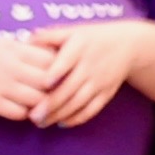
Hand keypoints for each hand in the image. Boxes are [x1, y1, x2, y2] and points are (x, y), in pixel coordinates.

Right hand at [0, 32, 63, 116]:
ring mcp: (1, 86)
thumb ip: (29, 50)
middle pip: (48, 81)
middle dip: (55, 89)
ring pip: (37, 100)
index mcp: (15, 49)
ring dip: (43, 104)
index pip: (51, 60)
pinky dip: (26, 113)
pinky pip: (19, 113)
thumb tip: (58, 56)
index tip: (62, 73)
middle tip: (57, 93)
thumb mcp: (5, 43)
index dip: (60, 68)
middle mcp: (10, 67)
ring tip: (42, 103)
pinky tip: (25, 109)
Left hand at [29, 18, 153, 127]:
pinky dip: (77, 118)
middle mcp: (90, 65)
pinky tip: (62, 123)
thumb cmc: (92, 38)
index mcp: (80, 47)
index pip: (66, 61)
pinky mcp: (107, 93)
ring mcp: (100, 81)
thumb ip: (50, 36)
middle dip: (51, 104)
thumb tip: (26, 40)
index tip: (42, 84)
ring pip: (79, 102)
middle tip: (33, 116)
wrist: (128, 45)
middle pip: (70, 88)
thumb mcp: (73, 31)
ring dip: (60, 115)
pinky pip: (92, 109)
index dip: (55, 73)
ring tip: (42, 123)